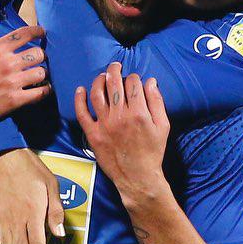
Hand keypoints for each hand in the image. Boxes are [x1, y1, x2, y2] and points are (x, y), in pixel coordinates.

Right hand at [0, 13, 48, 130]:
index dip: (37, 31)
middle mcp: (6, 63)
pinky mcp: (15, 100)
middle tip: (37, 60)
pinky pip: (41, 92)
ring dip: (42, 74)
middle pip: (38, 53)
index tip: (42, 33)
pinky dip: (44, 90)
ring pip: (42, 72)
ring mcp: (12, 82)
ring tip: (37, 76)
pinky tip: (41, 89)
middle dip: (40, 55)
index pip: (24, 33)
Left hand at [74, 63, 170, 206]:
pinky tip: (80, 90)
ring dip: (99, 80)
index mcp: (139, 113)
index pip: (133, 83)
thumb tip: (151, 82)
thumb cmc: (153, 152)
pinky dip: (79, 99)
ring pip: (97, 94)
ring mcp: (104, 125)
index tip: (134, 80)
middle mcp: (120, 116)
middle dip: (115, 70)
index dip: (134, 77)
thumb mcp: (163, 126)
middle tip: (115, 66)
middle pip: (114, 83)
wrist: (138, 177)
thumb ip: (157, 102)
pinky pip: (82, 113)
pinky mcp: (93, 135)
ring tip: (102, 76)